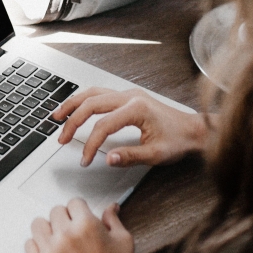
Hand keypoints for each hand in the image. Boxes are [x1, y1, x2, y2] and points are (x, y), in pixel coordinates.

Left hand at [25, 198, 148, 252]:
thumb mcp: (123, 240)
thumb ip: (113, 220)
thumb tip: (111, 207)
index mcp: (86, 225)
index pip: (74, 202)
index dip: (80, 210)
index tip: (81, 218)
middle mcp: (65, 236)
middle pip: (55, 212)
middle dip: (65, 218)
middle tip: (73, 231)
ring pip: (38, 224)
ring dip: (48, 229)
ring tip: (58, 239)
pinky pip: (29, 245)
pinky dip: (38, 246)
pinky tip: (49, 251)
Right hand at [54, 87, 208, 167]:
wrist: (194, 130)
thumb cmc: (179, 140)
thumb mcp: (156, 154)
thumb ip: (130, 156)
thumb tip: (108, 158)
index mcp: (137, 109)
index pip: (103, 125)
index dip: (90, 144)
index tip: (85, 159)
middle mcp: (130, 96)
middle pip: (91, 103)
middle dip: (73, 121)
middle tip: (61, 138)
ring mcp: (129, 94)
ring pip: (93, 93)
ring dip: (73, 104)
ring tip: (58, 116)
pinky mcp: (129, 96)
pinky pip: (100, 93)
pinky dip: (84, 100)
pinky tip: (76, 108)